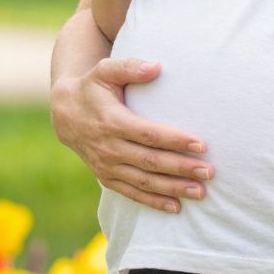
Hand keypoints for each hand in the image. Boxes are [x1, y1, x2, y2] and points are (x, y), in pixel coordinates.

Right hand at [50, 57, 211, 212]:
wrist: (64, 113)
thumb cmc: (92, 87)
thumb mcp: (105, 71)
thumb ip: (130, 67)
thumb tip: (156, 66)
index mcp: (112, 121)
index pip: (149, 134)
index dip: (175, 140)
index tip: (201, 144)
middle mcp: (109, 148)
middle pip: (151, 161)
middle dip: (182, 168)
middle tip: (209, 172)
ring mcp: (107, 166)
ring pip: (145, 181)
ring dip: (173, 188)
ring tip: (201, 192)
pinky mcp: (106, 178)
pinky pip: (132, 193)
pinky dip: (154, 202)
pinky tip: (177, 207)